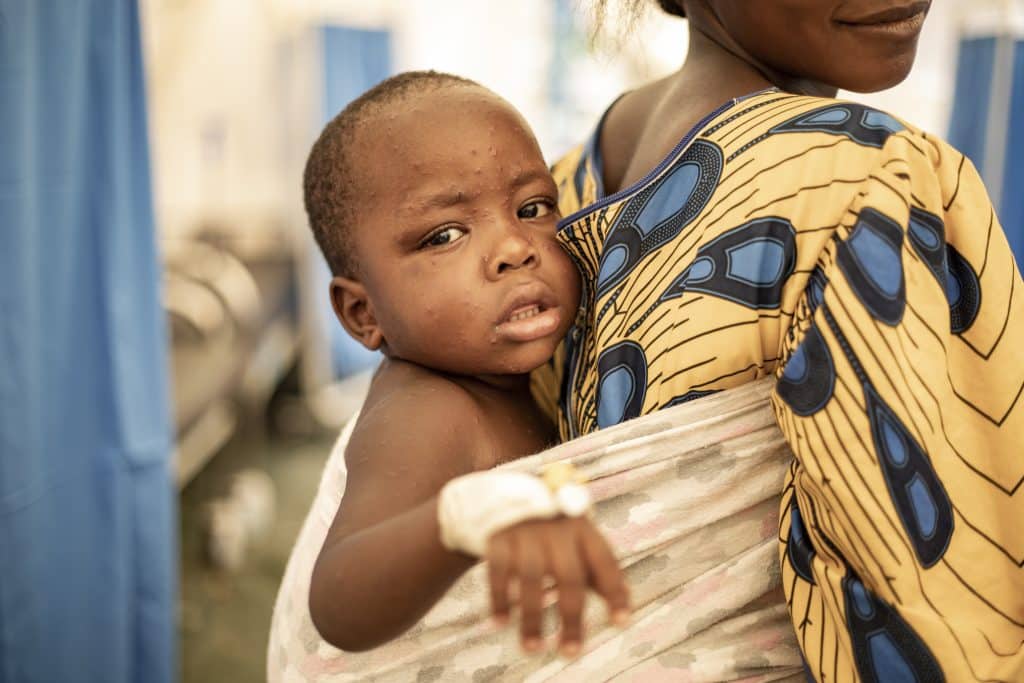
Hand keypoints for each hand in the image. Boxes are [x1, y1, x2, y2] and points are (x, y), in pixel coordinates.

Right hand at [485, 516, 629, 656]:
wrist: (509, 494)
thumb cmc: (555, 529)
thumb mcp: (579, 539)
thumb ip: (598, 568)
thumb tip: (626, 600)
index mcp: (583, 528)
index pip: (605, 562)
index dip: (615, 592)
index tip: (621, 623)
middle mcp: (557, 530)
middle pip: (568, 576)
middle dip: (571, 617)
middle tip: (570, 652)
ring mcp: (526, 532)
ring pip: (531, 578)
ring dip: (531, 617)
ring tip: (533, 649)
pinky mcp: (499, 538)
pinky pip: (498, 572)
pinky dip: (499, 599)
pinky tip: (501, 622)